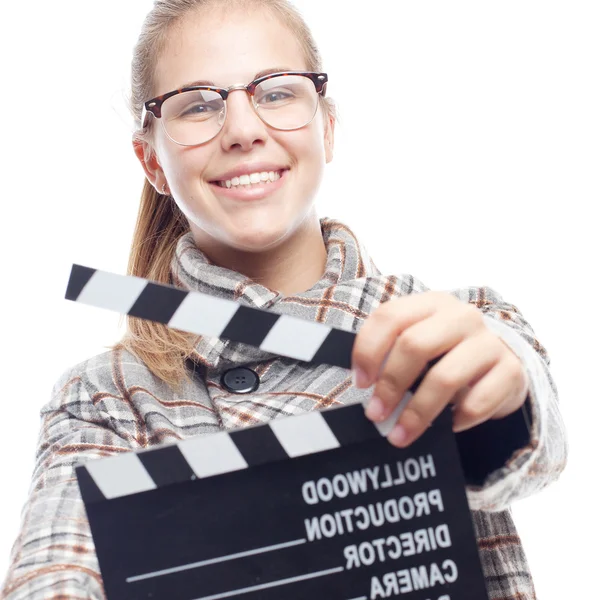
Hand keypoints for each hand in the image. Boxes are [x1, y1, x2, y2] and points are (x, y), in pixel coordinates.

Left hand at [351, 292, 529, 447]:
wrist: (499, 360)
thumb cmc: (444, 353)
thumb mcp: (418, 342)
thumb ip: (390, 353)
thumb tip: (363, 387)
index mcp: (430, 303)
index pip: (390, 316)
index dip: (368, 350)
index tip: (360, 382)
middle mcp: (461, 316)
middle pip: (415, 345)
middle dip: (390, 385)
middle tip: (376, 414)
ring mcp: (489, 342)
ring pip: (444, 377)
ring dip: (417, 412)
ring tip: (400, 435)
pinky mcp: (511, 371)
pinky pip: (477, 402)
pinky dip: (456, 420)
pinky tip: (445, 427)